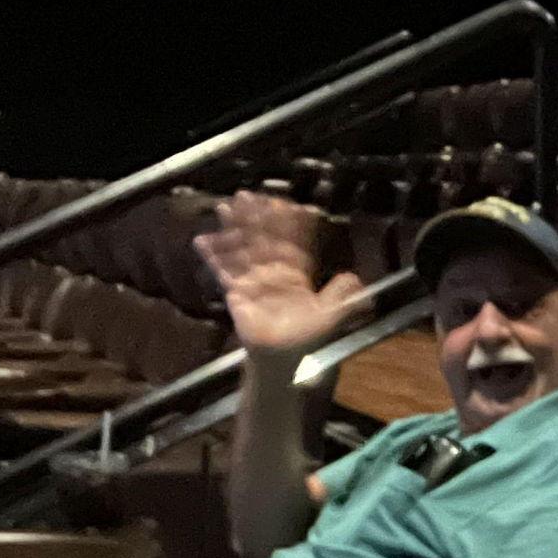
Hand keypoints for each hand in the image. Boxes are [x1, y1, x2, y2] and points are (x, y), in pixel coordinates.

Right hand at [194, 193, 367, 358]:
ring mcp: (253, 283)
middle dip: (256, 218)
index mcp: (296, 276)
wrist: (285, 363)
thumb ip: (343, 298)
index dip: (288, 225)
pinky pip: (223, 273)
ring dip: (233, 229)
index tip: (284, 204)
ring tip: (225, 206)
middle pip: (263, 241)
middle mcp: (274, 275)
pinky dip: (213, 257)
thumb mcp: (332, 318)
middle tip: (247, 195)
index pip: (291, 244)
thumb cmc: (309, 341)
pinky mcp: (236, 295)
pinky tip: (202, 240)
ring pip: (242, 250)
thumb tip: (356, 279)